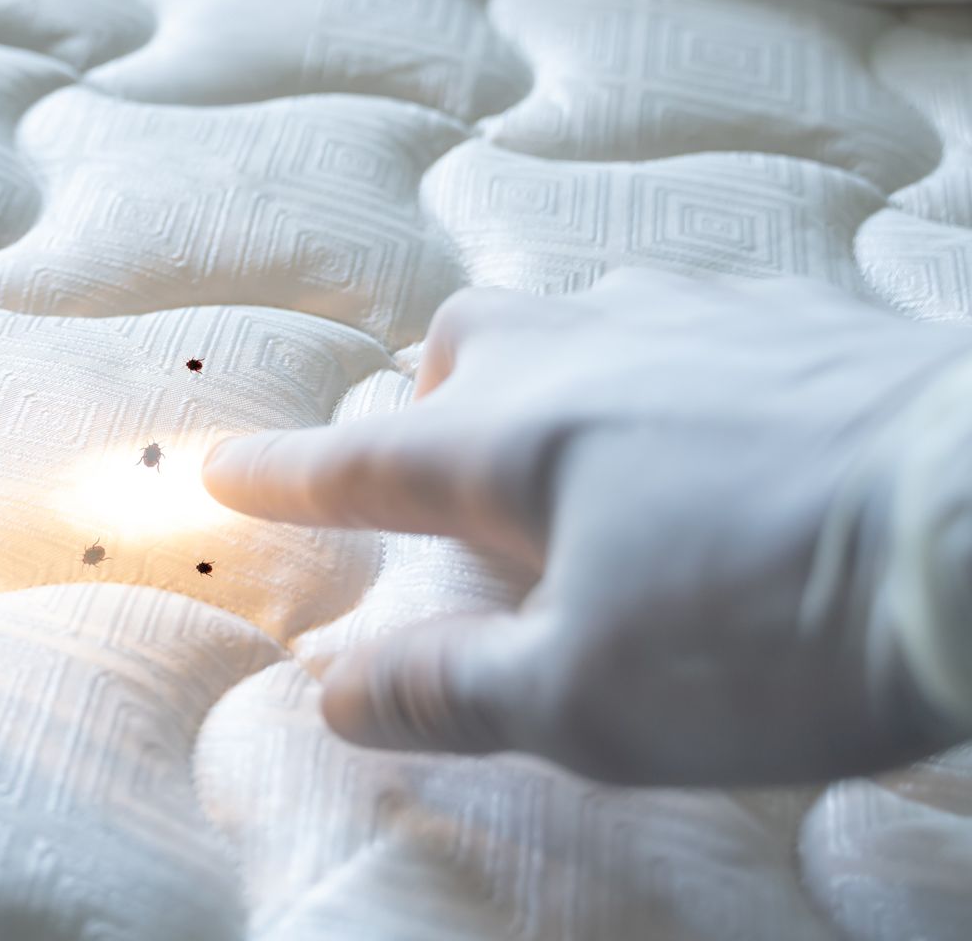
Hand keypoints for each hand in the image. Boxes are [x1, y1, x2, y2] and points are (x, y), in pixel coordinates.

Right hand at [203, 268, 971, 785]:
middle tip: (444, 472)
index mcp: (508, 442)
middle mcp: (583, 352)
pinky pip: (680, 318)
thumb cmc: (778, 621)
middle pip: (458, 347)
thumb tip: (328, 690)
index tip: (222, 467)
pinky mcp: (793, 313)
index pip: (356, 461)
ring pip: (569, 318)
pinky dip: (653, 366)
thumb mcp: (591, 701)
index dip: (282, 476)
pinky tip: (711, 420)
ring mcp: (691, 316)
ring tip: (581, 447)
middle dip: (424, 402)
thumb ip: (445, 691)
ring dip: (542, 374)